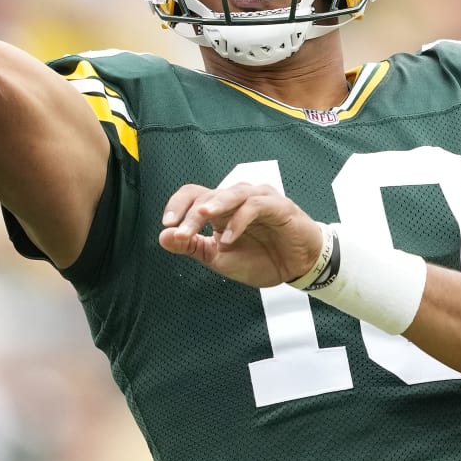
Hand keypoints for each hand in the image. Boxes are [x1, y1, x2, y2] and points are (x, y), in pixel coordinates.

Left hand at [158, 182, 324, 287]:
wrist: (298, 267)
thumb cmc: (262, 259)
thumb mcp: (219, 259)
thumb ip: (193, 247)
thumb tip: (163, 238)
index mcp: (220, 210)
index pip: (193, 195)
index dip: (177, 206)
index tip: (168, 226)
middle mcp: (236, 200)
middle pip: (208, 195)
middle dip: (191, 215)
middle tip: (181, 234)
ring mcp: (258, 199)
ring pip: (231, 193)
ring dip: (214, 205)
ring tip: (202, 218)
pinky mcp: (277, 205)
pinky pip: (254, 205)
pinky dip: (239, 220)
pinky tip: (230, 237)